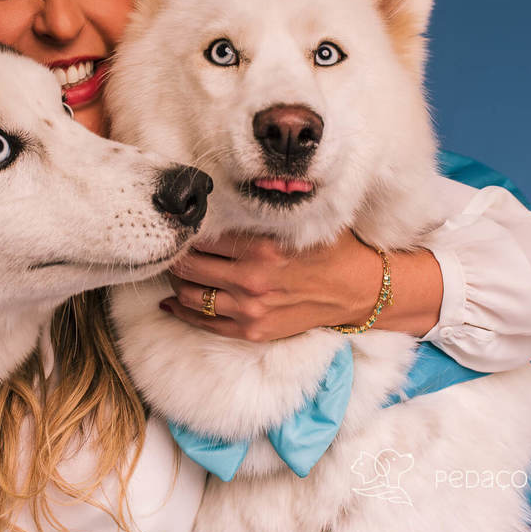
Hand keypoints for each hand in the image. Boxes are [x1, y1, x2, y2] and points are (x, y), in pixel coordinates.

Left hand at [158, 230, 442, 340]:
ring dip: (176, 282)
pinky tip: (171, 302)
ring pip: (191, 295)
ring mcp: (251, 309)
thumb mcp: (299, 223)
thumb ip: (261, 215)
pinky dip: (182, 312)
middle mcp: (252, 279)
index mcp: (262, 247)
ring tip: (174, 270)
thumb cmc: (331, 249)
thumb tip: (220, 200)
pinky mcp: (253, 331)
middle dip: (174, 254)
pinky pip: (205, 323)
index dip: (186, 230)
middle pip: (189, 266)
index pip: (203, 237)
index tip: (179, 223)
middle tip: (169, 245)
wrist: (361, 290)